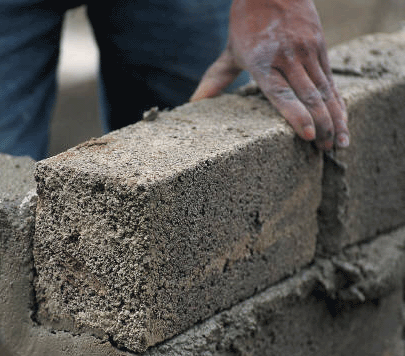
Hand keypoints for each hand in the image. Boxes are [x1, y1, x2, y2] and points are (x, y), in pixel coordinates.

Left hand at [191, 0, 348, 149]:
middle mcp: (288, 58)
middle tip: (325, 150)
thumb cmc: (247, 24)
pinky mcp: (320, 48)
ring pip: (325, 90)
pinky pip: (331, 80)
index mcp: (263, 62)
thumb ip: (216, 78)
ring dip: (335, 118)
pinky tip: (343, 121)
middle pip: (309, 96)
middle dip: (321, 126)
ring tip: (339, 144)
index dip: (295, 115)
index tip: (307, 134)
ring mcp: (307, 52)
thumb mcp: (231, 51)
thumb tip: (193, 102)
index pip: (282, 94)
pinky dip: (338, 102)